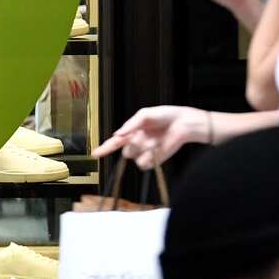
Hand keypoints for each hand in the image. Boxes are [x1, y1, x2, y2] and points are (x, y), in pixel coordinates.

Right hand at [93, 105, 209, 168]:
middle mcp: (137, 143)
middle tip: (141, 136)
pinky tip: (156, 148)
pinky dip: (148, 158)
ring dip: (141, 149)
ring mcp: (146, 152)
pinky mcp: (155, 159)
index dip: (104, 148)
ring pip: (134, 157)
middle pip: (125, 151)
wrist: (183, 123)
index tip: (95, 153)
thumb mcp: (144, 115)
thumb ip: (130, 125)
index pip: (114, 143)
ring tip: (153, 140)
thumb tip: (117, 134)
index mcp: (132, 132)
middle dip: (131, 144)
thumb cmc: (165, 115)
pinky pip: (144, 164)